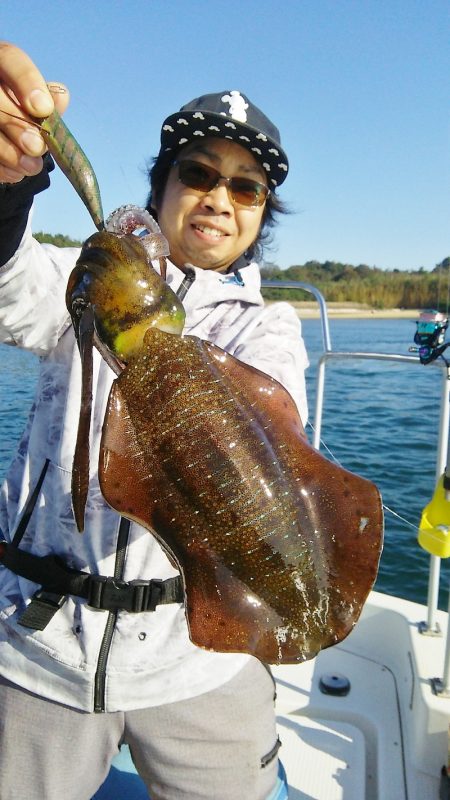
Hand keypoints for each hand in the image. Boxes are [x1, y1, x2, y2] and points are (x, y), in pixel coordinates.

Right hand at [0, 42, 68, 182]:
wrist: (8, 138)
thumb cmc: (26, 114)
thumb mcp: (39, 104)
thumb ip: (49, 102)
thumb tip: (60, 96)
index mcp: (2, 63)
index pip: (11, 59)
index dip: (26, 82)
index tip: (44, 109)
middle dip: (17, 124)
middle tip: (37, 147)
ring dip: (8, 151)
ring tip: (31, 167)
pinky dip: (0, 166)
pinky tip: (16, 173)